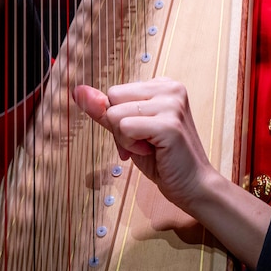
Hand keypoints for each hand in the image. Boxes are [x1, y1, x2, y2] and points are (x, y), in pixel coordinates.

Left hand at [74, 77, 270, 267]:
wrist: (193, 186)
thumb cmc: (163, 159)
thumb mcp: (129, 131)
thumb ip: (105, 110)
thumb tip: (78, 91)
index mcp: (163, 84)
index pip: (115, 92)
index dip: (119, 119)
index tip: (140, 135)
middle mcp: (170, 88)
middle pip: (113, 98)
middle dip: (119, 127)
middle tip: (144, 143)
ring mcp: (171, 104)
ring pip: (116, 115)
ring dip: (125, 139)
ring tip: (150, 148)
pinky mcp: (169, 124)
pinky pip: (125, 128)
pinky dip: (130, 146)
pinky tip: (153, 152)